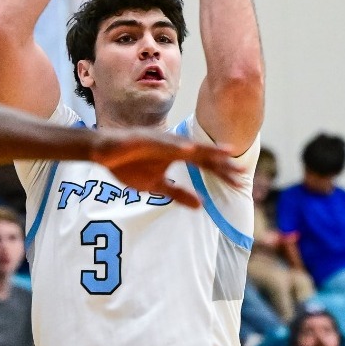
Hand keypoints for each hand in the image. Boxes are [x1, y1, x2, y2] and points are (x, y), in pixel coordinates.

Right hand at [89, 129, 240, 209]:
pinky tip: (188, 149)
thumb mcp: (157, 186)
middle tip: (242, 171)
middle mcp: (172, 146)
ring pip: (187, 145)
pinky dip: (175, 146)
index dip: (221, 172)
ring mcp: (159, 141)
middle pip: (202, 154)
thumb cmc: (130, 166)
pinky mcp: (143, 139)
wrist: (103, 153)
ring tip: (224, 153)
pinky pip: (161, 143)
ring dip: (205, 150)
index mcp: (176, 155)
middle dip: (221, 163)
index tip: (239, 181)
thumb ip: (179, 194)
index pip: (204, 164)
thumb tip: (201, 205)